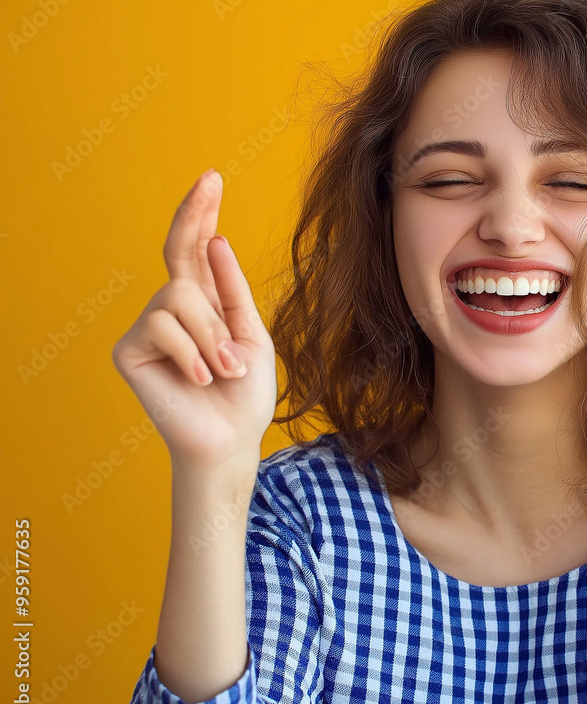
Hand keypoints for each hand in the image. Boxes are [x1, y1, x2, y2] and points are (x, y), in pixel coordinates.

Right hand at [111, 169, 276, 469]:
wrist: (231, 439)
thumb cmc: (244, 394)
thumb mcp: (253, 336)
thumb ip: (233, 292)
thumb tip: (216, 243)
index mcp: (206, 303)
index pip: (196, 250)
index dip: (201, 214)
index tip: (212, 178)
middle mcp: (173, 309)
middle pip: (179, 251)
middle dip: (195, 217)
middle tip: (212, 187)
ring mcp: (148, 328)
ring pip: (179, 296)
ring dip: (212, 336)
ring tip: (224, 369)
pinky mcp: (130, 350)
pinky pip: (162, 326)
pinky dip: (192, 354)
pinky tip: (201, 379)